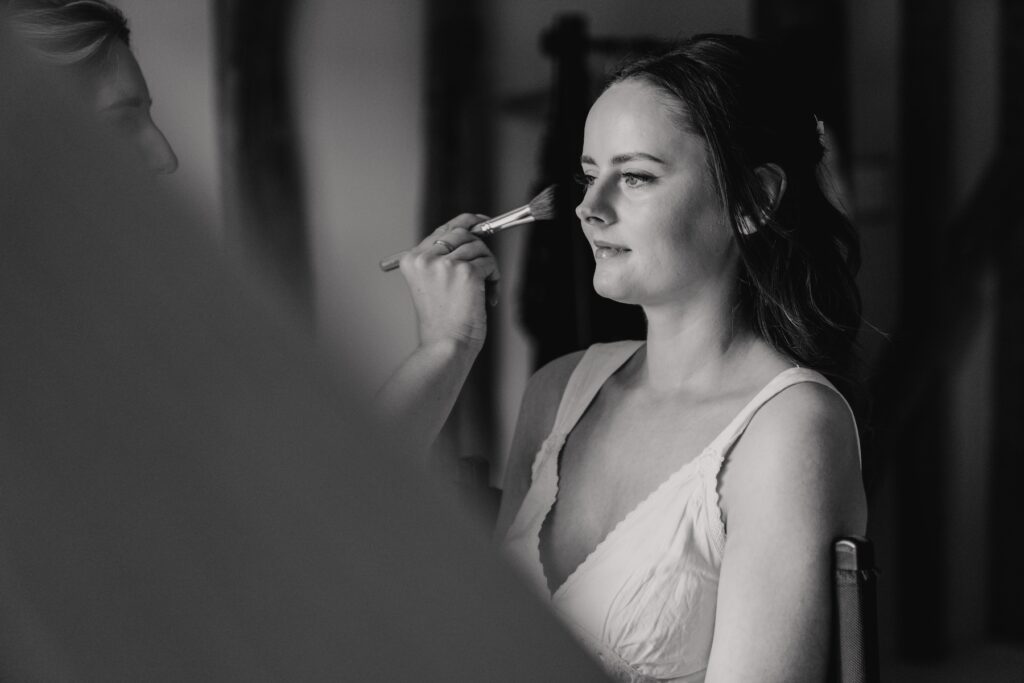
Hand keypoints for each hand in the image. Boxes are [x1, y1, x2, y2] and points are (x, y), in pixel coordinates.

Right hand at [398, 214, 499, 350]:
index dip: (465, 222)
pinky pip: (489, 264)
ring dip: (488, 269)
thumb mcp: (433, 285)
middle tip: (487, 265)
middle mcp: (425, 258)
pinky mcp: (466, 272)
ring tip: (484, 292)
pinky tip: (487, 298)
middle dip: (480, 248)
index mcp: (412, 259)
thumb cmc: (442, 323)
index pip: (442, 229)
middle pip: (462, 233)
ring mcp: (446, 264)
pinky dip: (494, 280)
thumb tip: (473, 236)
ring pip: (479, 248)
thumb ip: (444, 259)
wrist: (446, 346)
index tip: (481, 222)